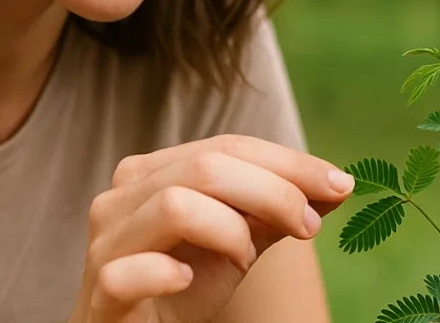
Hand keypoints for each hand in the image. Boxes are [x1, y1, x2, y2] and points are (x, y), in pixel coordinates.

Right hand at [68, 135, 354, 322]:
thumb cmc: (184, 289)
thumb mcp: (238, 242)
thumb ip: (277, 210)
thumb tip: (338, 184)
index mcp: (153, 173)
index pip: (229, 146)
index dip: (289, 163)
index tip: (340, 185)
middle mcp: (121, 197)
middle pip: (207, 167)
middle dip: (273, 192)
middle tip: (309, 227)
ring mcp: (105, 244)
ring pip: (174, 206)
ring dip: (230, 232)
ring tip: (244, 259)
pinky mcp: (99, 292)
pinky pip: (129, 271)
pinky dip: (168, 274)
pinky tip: (189, 281)